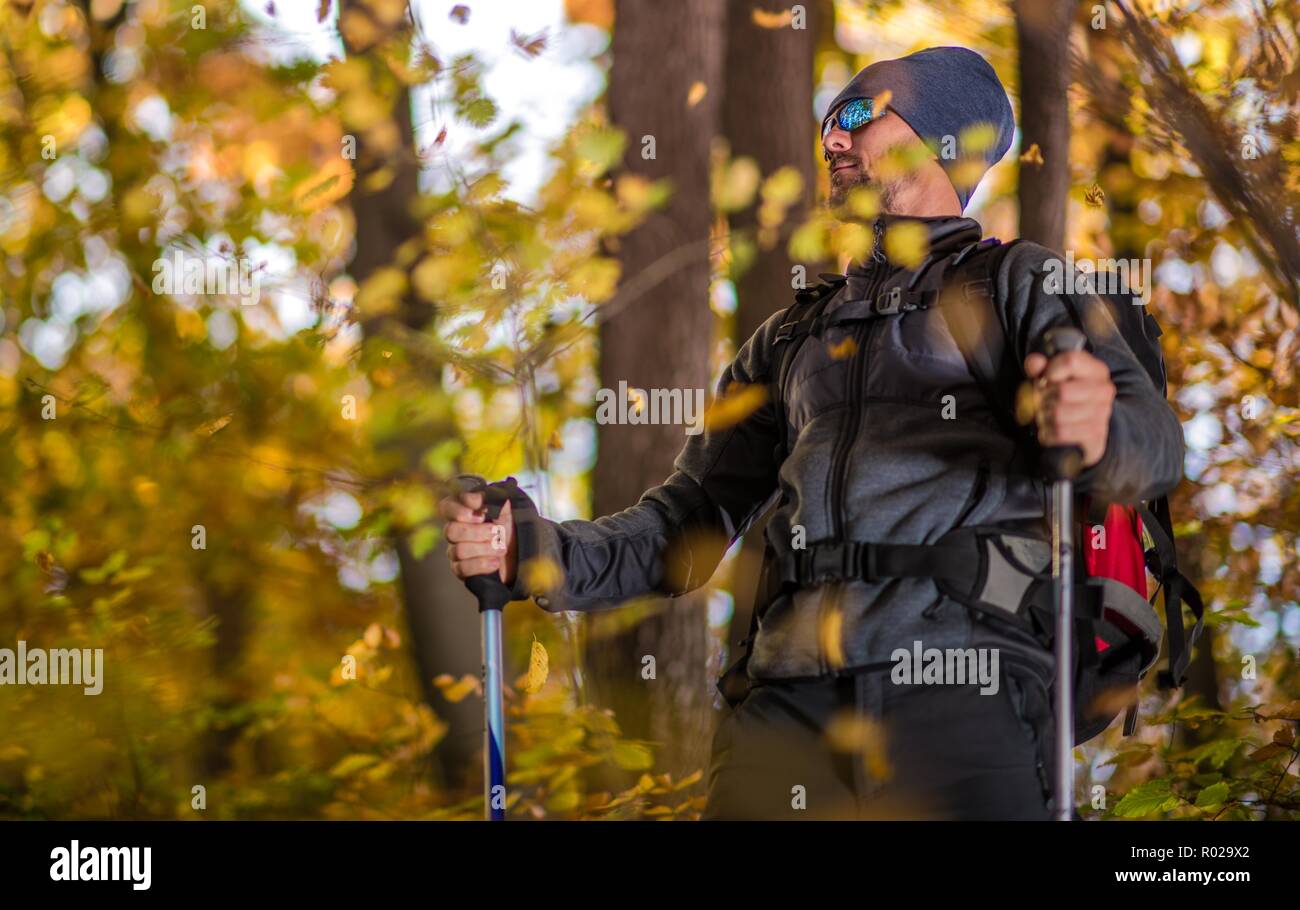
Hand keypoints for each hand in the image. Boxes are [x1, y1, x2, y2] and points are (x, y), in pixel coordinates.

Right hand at [439, 490, 516, 585]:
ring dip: (484, 549)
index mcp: (463, 511)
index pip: (446, 507)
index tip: (481, 513)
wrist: (521, 554)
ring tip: (501, 548)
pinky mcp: (461, 569)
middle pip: (450, 531)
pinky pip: (462, 568)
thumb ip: (491, 498)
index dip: (459, 510)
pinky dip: (482, 564)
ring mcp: (455, 550)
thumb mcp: (506, 509)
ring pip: (458, 551)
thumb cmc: (511, 528)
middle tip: (495, 532)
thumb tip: (474, 498)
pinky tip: (495, 562)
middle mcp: (455, 530)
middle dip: (477, 533)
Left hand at [1023, 348, 1114, 467]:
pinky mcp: (1095, 434)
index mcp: (1096, 369)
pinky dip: (1048, 433)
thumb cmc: (1064, 397)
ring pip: (1058, 414)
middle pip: (1062, 391)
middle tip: (1042, 401)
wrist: (1083, 427)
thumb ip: (1040, 367)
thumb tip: (1034, 363)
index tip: (1045, 379)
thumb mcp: (1051, 378)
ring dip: (1044, 417)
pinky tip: (1049, 429)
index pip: (1070, 361)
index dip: (1050, 371)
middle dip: (1043, 398)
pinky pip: (1061, 433)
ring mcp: (1102, 413)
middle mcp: (1103, 389)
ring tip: (1046, 415)